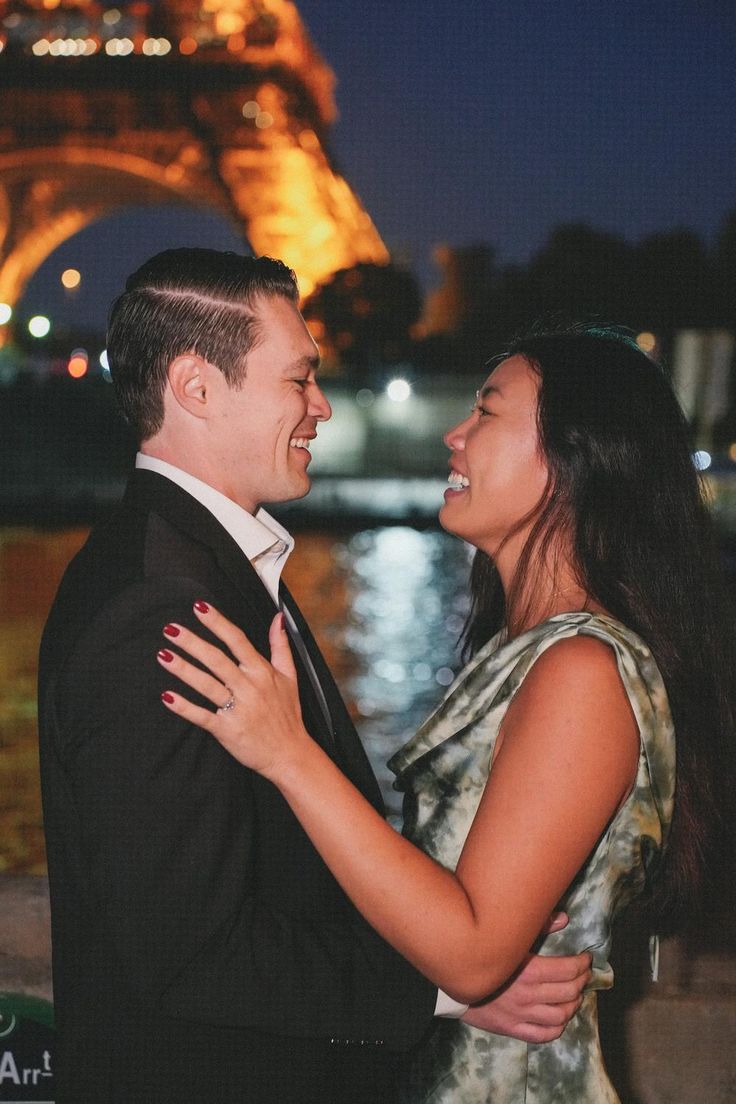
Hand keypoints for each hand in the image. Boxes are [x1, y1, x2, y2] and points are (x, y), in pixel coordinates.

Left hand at [158, 603, 310, 781]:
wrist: (289, 754)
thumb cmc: (288, 714)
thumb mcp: (290, 676)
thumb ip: (280, 645)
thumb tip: (278, 619)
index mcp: (262, 672)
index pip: (237, 641)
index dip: (217, 623)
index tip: (199, 608)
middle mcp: (249, 688)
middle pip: (217, 660)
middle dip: (192, 642)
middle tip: (170, 629)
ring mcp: (238, 709)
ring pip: (206, 685)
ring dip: (184, 669)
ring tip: (163, 655)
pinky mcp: (227, 730)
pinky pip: (202, 716)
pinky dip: (184, 707)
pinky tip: (166, 697)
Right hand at [461, 912, 591, 1042]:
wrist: (453, 981)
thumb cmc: (481, 954)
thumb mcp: (509, 938)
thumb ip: (538, 927)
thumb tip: (564, 919)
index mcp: (528, 970)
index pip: (567, 970)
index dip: (582, 964)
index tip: (586, 958)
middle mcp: (527, 995)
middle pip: (568, 992)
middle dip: (581, 981)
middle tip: (584, 974)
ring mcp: (521, 1014)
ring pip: (560, 1016)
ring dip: (573, 1005)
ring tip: (575, 995)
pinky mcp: (513, 1028)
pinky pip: (544, 1035)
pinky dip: (558, 1028)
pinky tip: (560, 1018)